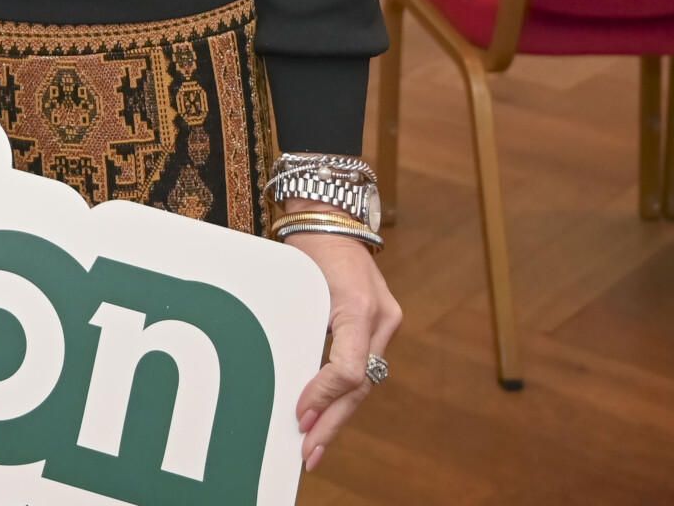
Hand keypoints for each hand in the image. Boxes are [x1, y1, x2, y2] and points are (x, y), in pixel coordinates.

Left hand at [283, 199, 400, 472]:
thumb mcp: (301, 284)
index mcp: (361, 307)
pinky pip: (362, 368)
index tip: (299, 415)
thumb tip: (288, 379)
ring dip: (339, 415)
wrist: (332, 220)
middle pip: (360, 386)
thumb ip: (301, 329)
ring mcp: (384, 324)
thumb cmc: (310, 247)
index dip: (322, 397)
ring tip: (315, 445)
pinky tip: (327, 416)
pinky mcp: (378, 327)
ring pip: (364, 383)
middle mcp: (381, 320)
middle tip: (309, 454)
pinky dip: (344, 395)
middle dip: (332, 423)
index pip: (348, 370)